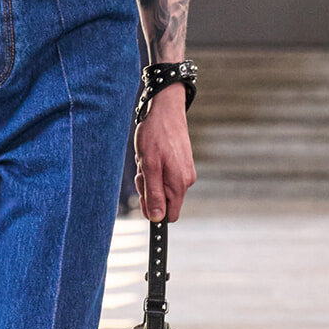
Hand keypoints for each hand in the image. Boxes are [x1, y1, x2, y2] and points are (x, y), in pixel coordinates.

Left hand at [134, 87, 195, 221]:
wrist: (164, 109)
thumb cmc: (154, 135)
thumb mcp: (148, 166)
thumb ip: (154, 194)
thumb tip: (157, 219)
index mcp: (179, 184)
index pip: (170, 216)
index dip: (154, 211)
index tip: (143, 195)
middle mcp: (185, 180)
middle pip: (163, 201)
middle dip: (148, 189)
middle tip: (143, 169)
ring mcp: (184, 171)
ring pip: (161, 186)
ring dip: (148, 176)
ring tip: (146, 158)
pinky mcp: (180, 163)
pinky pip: (163, 175)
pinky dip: (153, 168)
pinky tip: (150, 154)